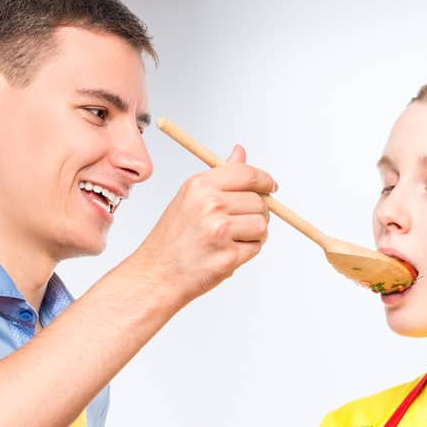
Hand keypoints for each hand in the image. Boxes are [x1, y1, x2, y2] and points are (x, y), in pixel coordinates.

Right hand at [134, 144, 274, 309]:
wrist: (157, 274)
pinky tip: (225, 253)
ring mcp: (220, 231)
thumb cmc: (173, 238)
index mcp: (200, 186)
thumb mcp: (189, 198)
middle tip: (240, 224)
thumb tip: (240, 152)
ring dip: (254, 234)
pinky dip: (246, 252)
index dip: (264, 180)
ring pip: (262, 225)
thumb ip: (220, 177)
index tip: (270, 186)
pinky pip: (255, 248)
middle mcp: (210, 205)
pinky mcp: (228, 257)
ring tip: (231, 240)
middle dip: (257, 213)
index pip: (247, 174)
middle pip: (259, 202)